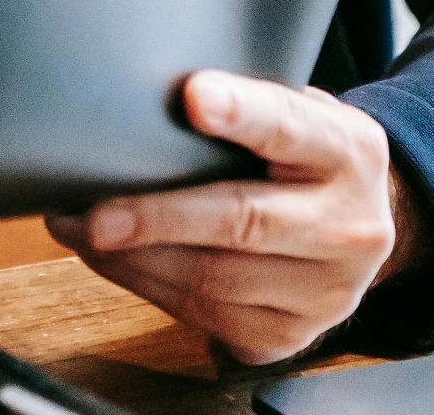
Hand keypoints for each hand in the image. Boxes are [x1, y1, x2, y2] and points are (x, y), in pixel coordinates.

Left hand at [45, 71, 425, 364]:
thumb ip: (244, 106)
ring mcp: (324, 293)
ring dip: (131, 258)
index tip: (195, 97)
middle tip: (94, 216)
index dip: (243, 111)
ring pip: (212, 281)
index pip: (291, 126)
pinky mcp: (287, 335)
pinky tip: (111, 260)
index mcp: (348, 153)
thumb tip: (144, 100)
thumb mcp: (298, 117)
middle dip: (158, 218)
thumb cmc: (299, 160)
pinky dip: (144, 285)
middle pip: (244, 220)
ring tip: (78, 230)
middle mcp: (348, 228)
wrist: (355, 230)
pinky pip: (202, 316)